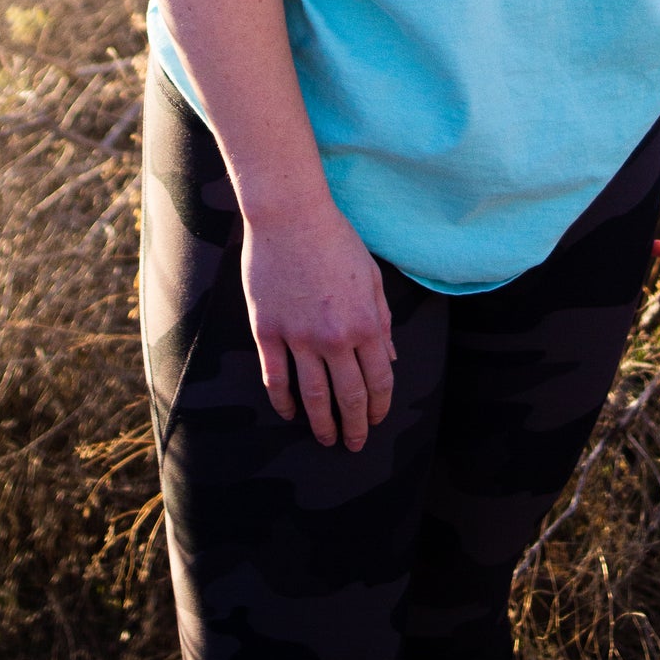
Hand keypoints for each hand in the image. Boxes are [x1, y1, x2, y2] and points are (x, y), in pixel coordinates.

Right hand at [241, 201, 395, 450]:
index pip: (379, 380)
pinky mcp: (268, 331)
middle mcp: (334, 337)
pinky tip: (290, 413)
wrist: (289, 214)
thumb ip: (383, 320)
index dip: (380, 407)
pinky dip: (284, 402)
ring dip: (322, 425)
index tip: (378, 421)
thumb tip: (391, 359)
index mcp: (365, 323)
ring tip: (326, 440)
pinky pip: (276, 378)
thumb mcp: (371, 277)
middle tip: (355, 445)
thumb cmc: (335, 239)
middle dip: (355, 427)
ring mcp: (298, 337)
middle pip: (349, 397)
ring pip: (313, 396)